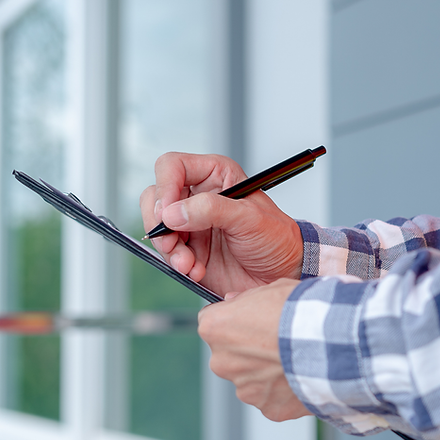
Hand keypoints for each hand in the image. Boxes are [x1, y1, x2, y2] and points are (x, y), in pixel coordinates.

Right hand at [140, 153, 303, 296]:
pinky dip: (177, 263)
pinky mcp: (190, 248)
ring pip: (157, 227)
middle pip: (156, 197)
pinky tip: (196, 270)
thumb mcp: (249, 219)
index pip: (173, 167)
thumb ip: (211, 210)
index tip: (168, 214)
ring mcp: (192, 223)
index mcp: (216, 175)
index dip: (165, 187)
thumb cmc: (276, 238)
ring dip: (169, 249)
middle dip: (160, 223)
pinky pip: (167, 252)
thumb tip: (173, 213)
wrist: (283, 272)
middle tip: (172, 243)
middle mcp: (199, 196)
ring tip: (189, 264)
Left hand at [198, 279, 310, 420]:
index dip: (234, 321)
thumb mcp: (272, 289)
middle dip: (248, 351)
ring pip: (251, 379)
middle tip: (277, 342)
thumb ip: (247, 299)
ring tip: (295, 359)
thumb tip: (234, 302)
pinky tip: (301, 375)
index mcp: (215, 328)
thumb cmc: (302, 312)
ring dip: (267, 372)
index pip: (212, 323)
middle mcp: (222, 362)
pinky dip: (284, 391)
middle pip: (229, 356)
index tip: (251, 321)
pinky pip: (272, 398)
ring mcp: (244, 389)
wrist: (332, 342)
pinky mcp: (268, 408)